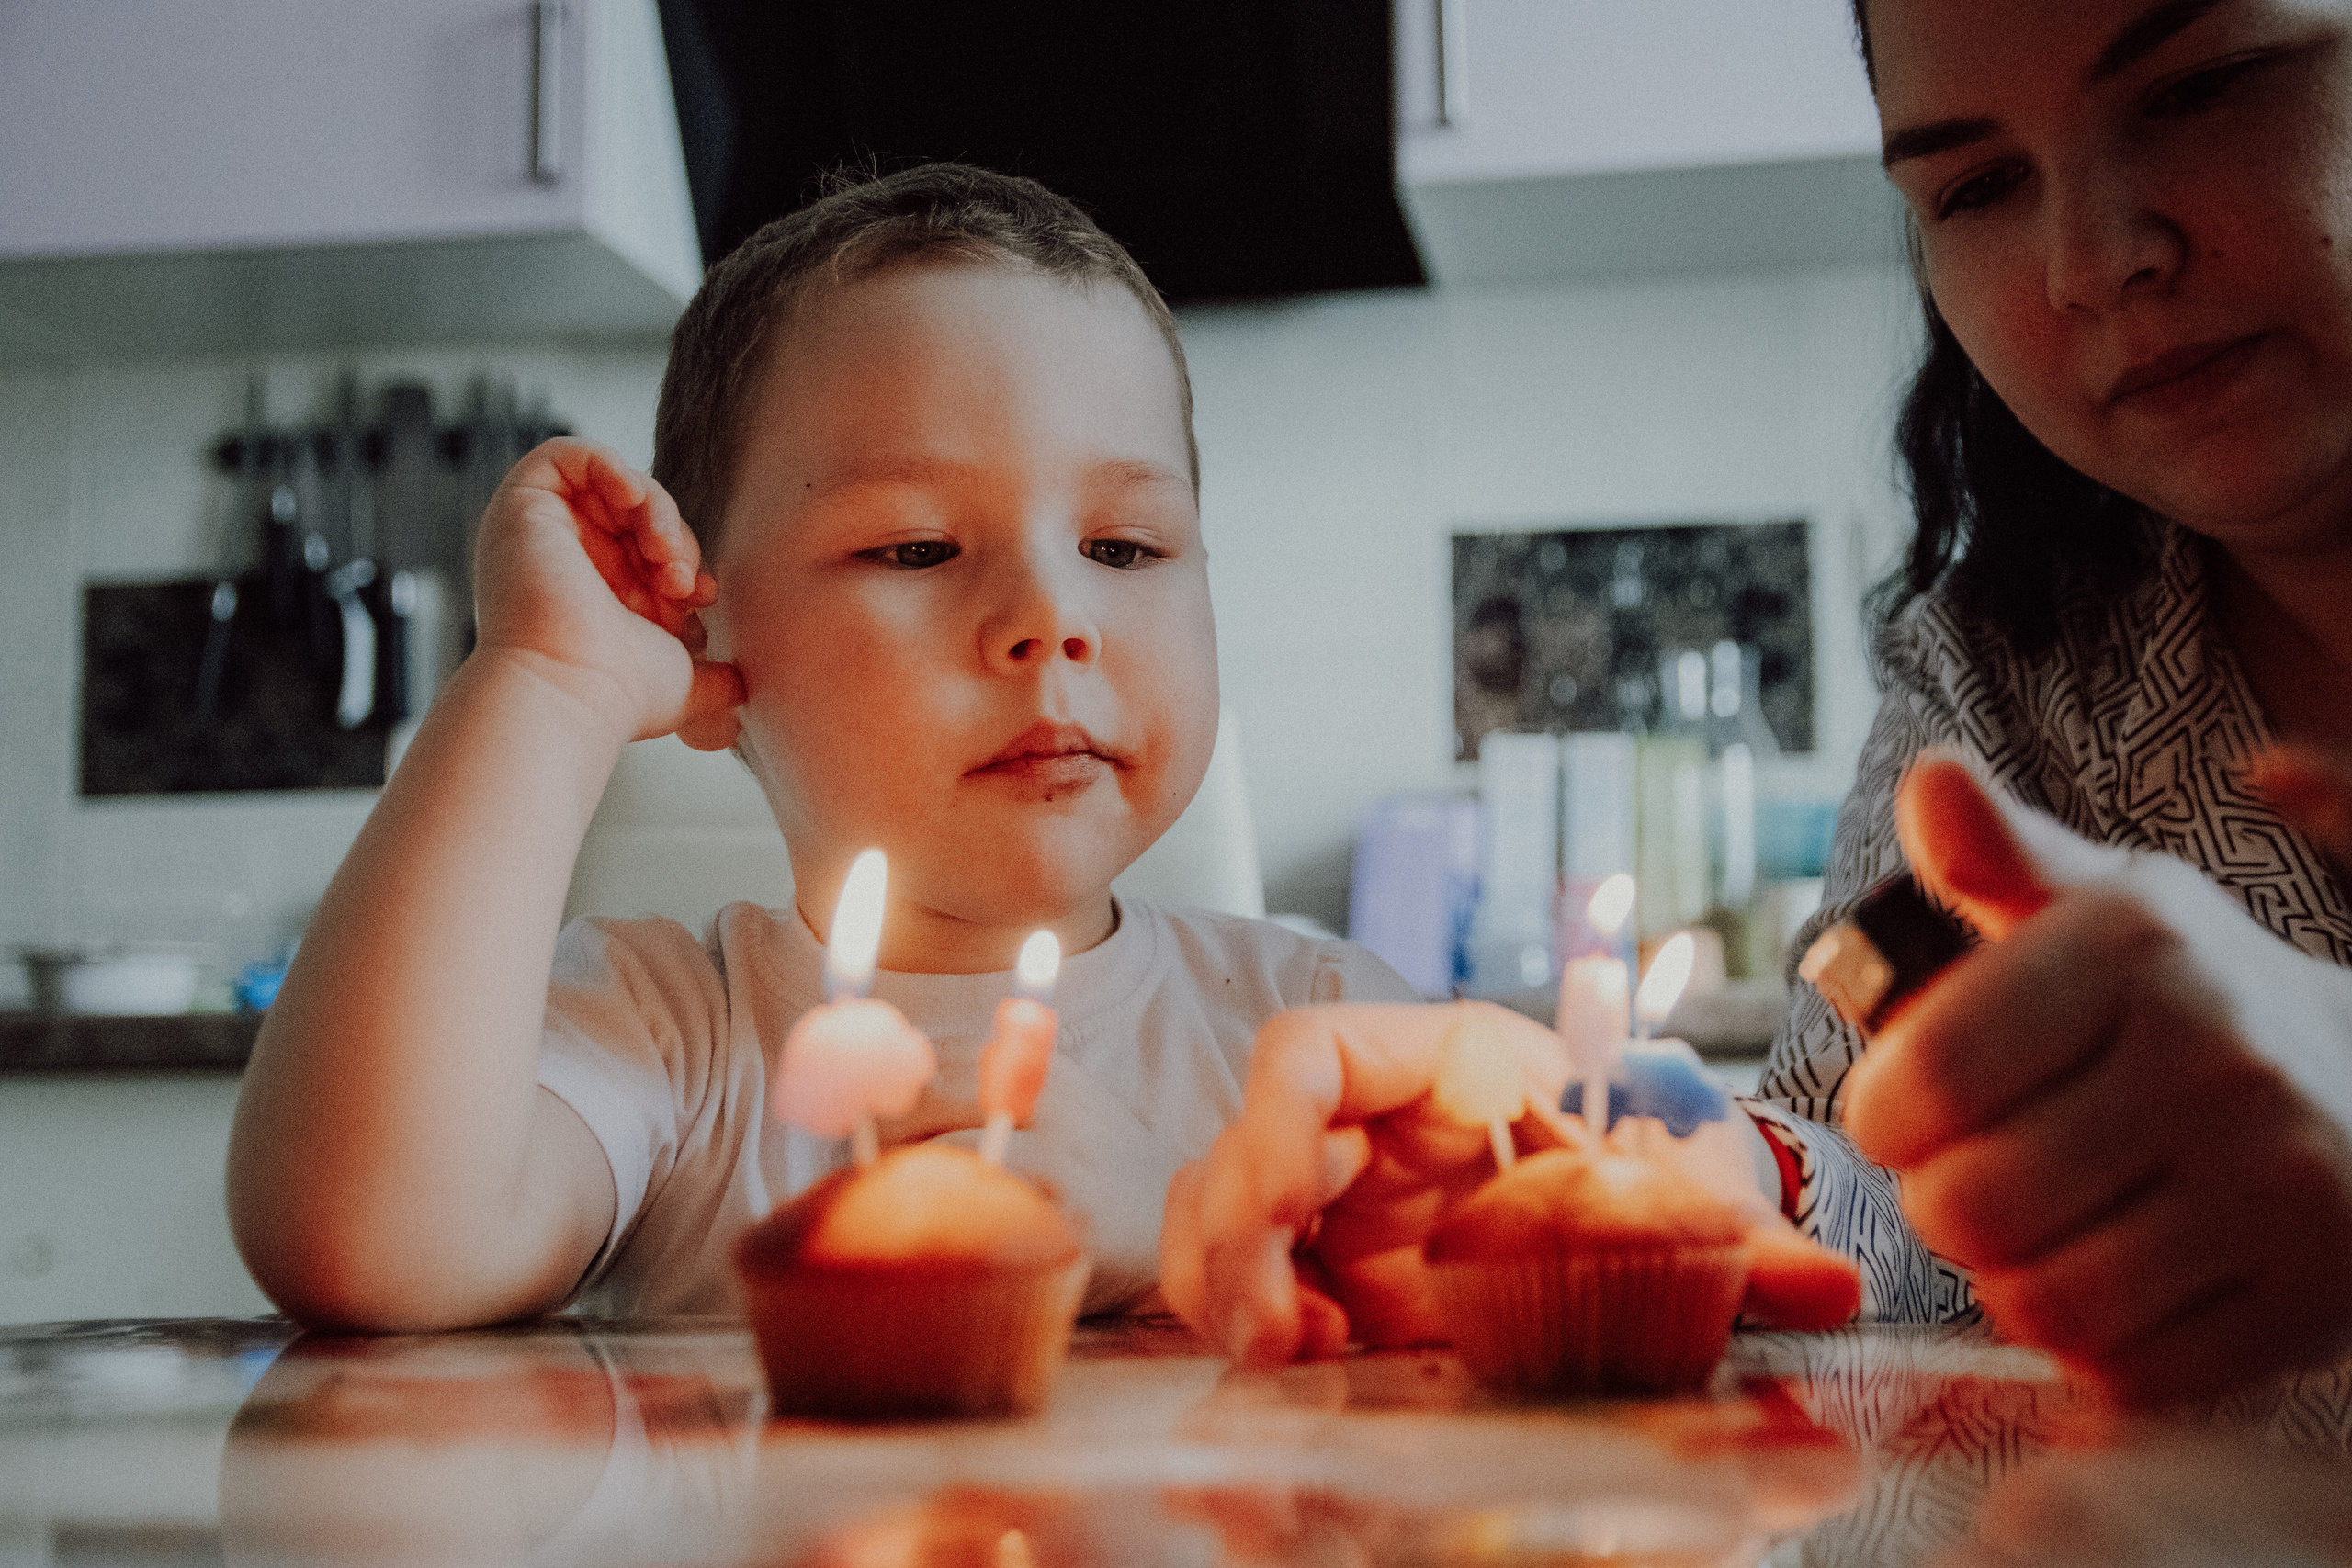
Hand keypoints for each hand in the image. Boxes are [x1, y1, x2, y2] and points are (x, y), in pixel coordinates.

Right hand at [471, 438, 743, 747]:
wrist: (574, 691)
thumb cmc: (621, 694)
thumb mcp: (684, 680)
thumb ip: (715, 679)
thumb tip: (744, 685)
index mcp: (599, 592)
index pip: (652, 543)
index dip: (685, 555)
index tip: (700, 594)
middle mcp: (568, 561)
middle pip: (637, 511)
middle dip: (673, 535)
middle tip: (679, 580)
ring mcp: (543, 534)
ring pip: (612, 484)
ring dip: (653, 507)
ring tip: (662, 554)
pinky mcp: (521, 508)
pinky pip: (563, 454)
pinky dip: (608, 465)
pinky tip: (633, 500)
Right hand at [1160, 1002, 1860, 1366]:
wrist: (1646, 1214)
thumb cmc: (1649, 1170)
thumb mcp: (1687, 1199)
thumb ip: (1743, 1241)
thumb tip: (1832, 1288)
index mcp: (1442, 1063)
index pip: (1310, 1051)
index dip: (1273, 1116)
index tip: (1284, 1195)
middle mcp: (1366, 1120)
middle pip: (1242, 1142)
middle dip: (1237, 1234)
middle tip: (1280, 1328)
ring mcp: (1334, 1194)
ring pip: (1215, 1210)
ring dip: (1227, 1282)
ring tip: (1292, 1352)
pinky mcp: (1323, 1265)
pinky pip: (1237, 1277)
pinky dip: (1244, 1319)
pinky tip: (1307, 1362)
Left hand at [1844, 755, 2351, 1405]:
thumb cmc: (2194, 996)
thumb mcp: (2106, 905)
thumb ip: (1998, 853)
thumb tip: (1931, 780)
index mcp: (2143, 954)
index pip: (1932, 1076)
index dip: (1883, 1114)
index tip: (1904, 1111)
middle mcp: (2223, 1066)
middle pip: (1968, 1204)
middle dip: (1939, 1201)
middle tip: (1969, 1176)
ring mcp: (2282, 1192)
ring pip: (2039, 1300)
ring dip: (2008, 1278)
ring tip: (2036, 1226)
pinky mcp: (2313, 1305)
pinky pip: (2126, 1371)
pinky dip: (2092, 1343)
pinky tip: (2112, 1277)